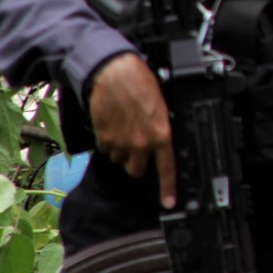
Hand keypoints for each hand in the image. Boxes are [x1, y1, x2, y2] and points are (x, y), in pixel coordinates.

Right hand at [87, 53, 176, 208]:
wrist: (112, 71)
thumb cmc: (138, 80)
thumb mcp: (160, 104)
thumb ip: (160, 127)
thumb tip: (162, 139)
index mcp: (161, 134)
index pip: (167, 168)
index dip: (168, 188)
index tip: (168, 202)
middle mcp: (141, 143)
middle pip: (137, 169)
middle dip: (136, 160)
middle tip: (136, 144)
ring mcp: (120, 142)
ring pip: (120, 158)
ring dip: (121, 148)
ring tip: (123, 126)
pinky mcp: (103, 137)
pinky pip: (105, 148)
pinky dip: (107, 140)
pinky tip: (112, 123)